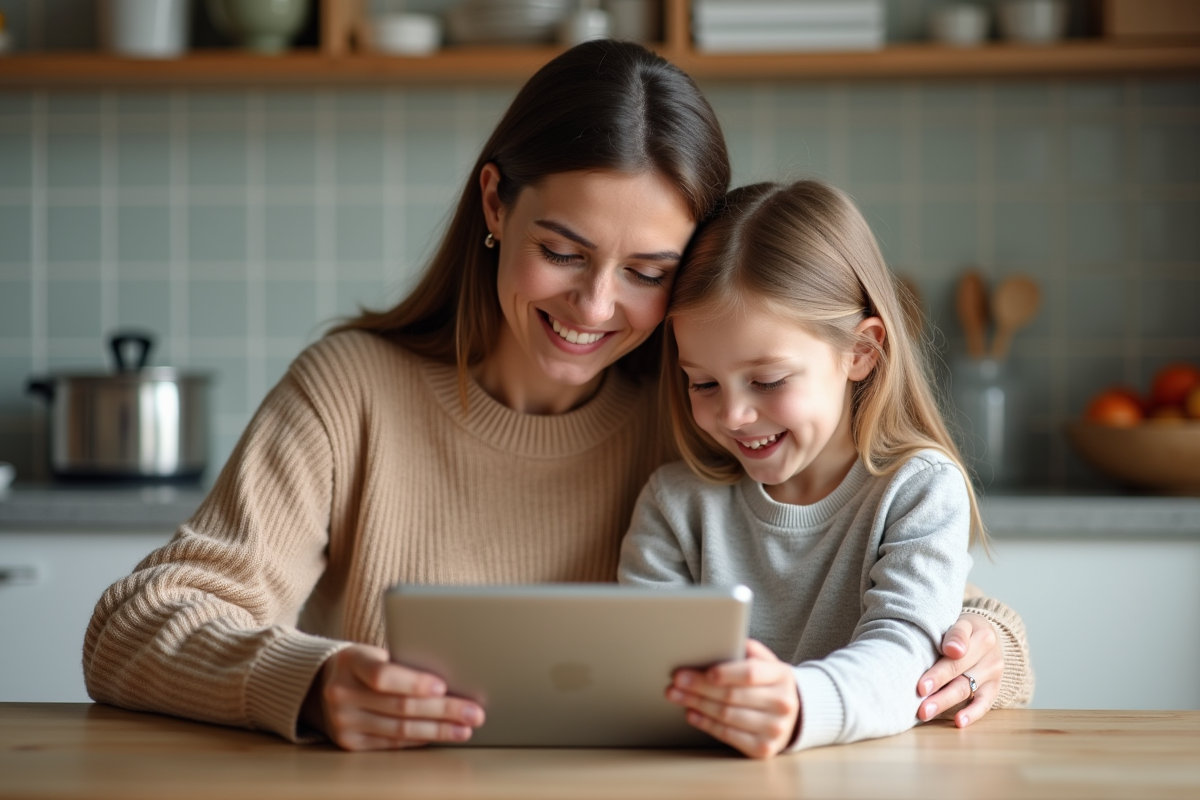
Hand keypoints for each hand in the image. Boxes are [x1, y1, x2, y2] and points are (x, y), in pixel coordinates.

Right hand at [301, 644, 484, 750]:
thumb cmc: (362, 663)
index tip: (443, 686)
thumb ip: (402, 662)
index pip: (383, 675)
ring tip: (465, 727)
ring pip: (400, 729)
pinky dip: (421, 739)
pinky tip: (441, 735)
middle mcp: (341, 694)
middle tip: (474, 712)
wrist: (320, 684)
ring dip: (439, 730)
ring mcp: (343, 722)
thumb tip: (452, 678)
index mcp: (350, 662)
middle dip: (443, 710)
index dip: (415, 683)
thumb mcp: (373, 651)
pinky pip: (393, 743)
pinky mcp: (349, 743)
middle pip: (400, 706)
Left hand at [665, 639, 799, 758]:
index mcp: (782, 676)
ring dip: (697, 704)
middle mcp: (782, 703)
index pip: (750, 673)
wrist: (792, 716)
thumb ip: (747, 650)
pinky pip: (728, 735)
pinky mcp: (763, 748)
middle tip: (677, 680)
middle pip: (732, 695)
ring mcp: (774, 728)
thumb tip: (719, 640)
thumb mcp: (766, 662)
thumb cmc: (769, 684)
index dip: (725, 673)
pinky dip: (706, 724)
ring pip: (727, 716)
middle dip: (699, 687)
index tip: (704, 670)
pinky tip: (692, 714)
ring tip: (677, 695)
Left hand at [916, 613, 1002, 727]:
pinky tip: (958, 722)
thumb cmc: (965, 630)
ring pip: (966, 689)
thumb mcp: (961, 623)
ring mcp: (993, 675)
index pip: (958, 652)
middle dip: (937, 685)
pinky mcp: (993, 690)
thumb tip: (953, 650)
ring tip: (925, 712)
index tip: (923, 683)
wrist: (987, 637)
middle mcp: (991, 656)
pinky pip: (984, 704)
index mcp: (982, 635)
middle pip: (959, 672)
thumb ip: (956, 633)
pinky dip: (972, 714)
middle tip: (918, 696)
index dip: (940, 668)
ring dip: (944, 702)